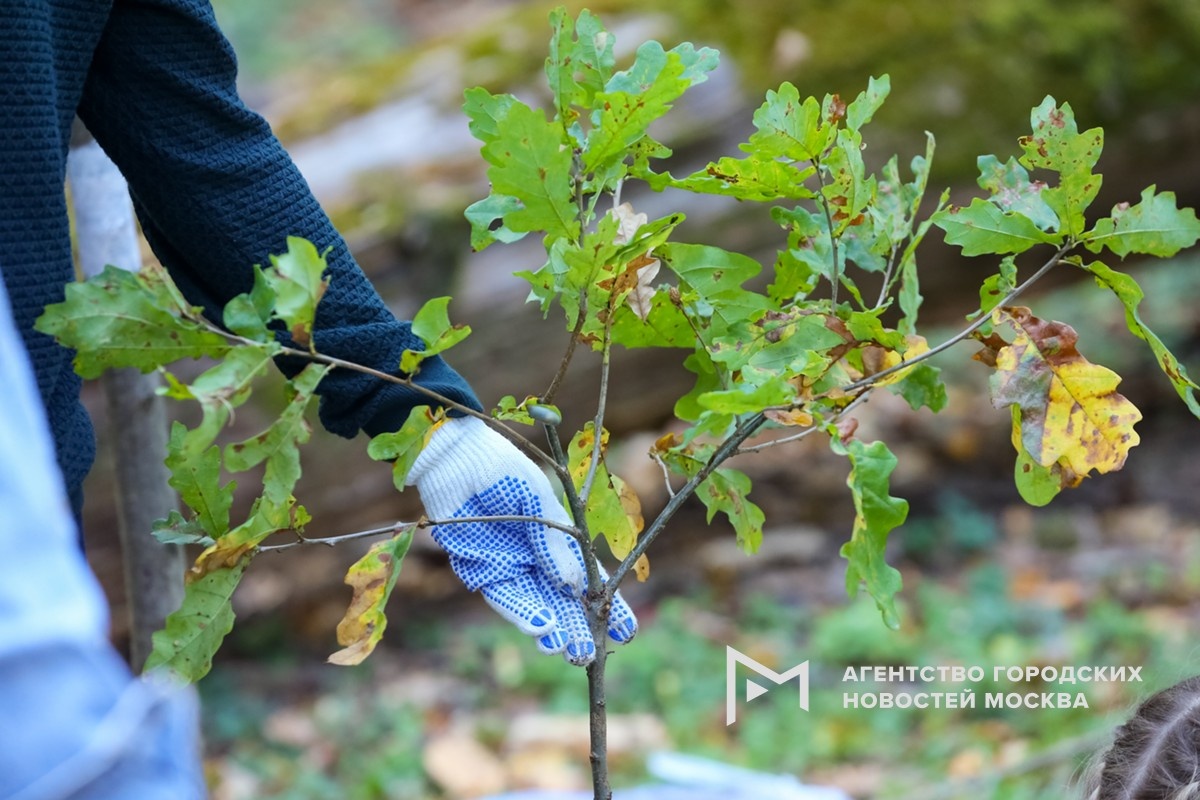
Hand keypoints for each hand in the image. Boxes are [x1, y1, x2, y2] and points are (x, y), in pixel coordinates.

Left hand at [406, 416, 636, 664]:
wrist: (456, 458)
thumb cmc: (503, 470)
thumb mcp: (537, 502)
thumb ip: (553, 544)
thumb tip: (575, 586)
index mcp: (560, 538)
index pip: (590, 577)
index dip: (608, 605)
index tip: (626, 631)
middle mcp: (538, 557)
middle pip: (563, 600)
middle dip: (578, 627)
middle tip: (589, 653)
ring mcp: (511, 566)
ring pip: (536, 606)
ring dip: (552, 629)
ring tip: (567, 650)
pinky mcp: (481, 571)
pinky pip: (506, 599)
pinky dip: (523, 615)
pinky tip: (541, 629)